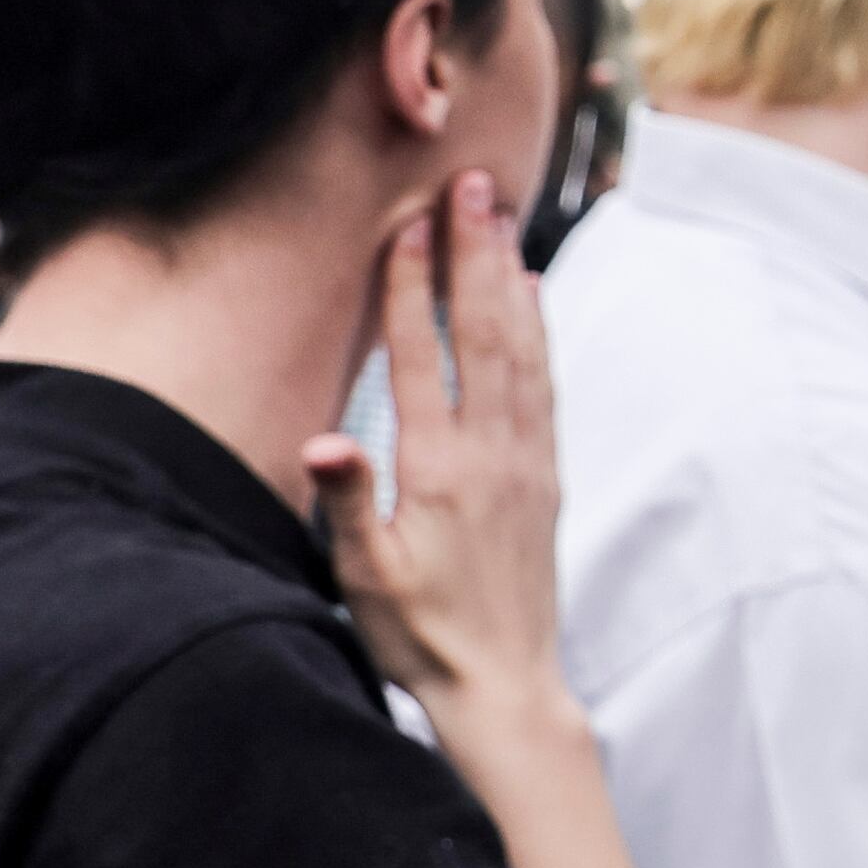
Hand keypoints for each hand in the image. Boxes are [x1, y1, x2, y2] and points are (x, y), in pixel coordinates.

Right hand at [301, 172, 571, 750]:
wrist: (504, 683)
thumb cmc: (423, 636)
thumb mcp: (367, 577)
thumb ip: (349, 504)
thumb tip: (323, 442)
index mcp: (439, 467)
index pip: (423, 354)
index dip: (415, 285)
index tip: (410, 222)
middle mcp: (492, 451)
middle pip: (486, 331)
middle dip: (475, 253)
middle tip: (472, 184)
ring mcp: (526, 459)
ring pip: (522, 348)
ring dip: (509, 277)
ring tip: (501, 216)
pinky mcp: (544, 475)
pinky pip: (543, 383)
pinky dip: (538, 330)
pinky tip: (533, 295)